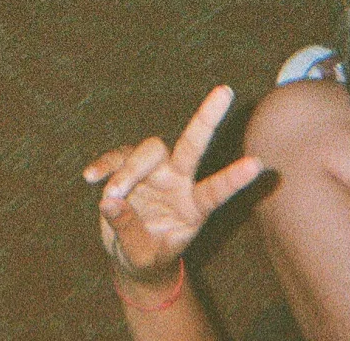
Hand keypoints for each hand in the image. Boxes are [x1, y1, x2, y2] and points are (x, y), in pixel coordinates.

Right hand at [84, 86, 263, 305]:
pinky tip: (91, 177)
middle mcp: (178, 181)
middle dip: (207, 119)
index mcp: (194, 208)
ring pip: (147, 151)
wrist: (131, 255)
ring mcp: (154, 171)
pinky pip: (116, 157)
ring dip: (129, 170)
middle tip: (226, 92)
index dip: (234, 179)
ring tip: (111, 197)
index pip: (216, 191)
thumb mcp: (142, 257)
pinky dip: (104, 165)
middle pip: (192, 145)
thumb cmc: (147, 257)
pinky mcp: (127, 167)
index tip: (258, 165)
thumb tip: (109, 201)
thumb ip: (130, 232)